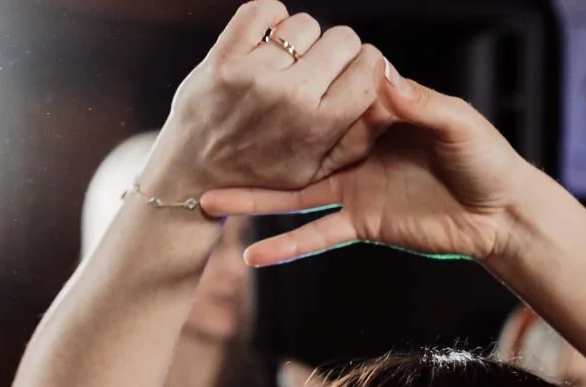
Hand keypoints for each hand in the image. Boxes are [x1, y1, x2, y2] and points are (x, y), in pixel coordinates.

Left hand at [141, 3, 394, 205]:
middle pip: (342, 39)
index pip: (369, 67)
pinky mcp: (225, 56)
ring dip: (304, 38)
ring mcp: (255, 74)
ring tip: (292, 61)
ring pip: (305, 24)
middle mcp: (291, 97)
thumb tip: (388, 93)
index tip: (356, 73)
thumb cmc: (266, 172)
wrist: (197, 172)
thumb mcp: (320, 170)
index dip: (368, 65)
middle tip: (323, 68)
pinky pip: (262, 10)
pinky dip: (272, 16)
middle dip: (340, 50)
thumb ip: (359, 134)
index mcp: (321, 125)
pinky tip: (271, 38)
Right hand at [200, 62, 533, 266]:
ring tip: (206, 200)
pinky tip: (254, 258)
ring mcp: (353, 185)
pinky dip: (287, 247)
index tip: (250, 82)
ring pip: (293, 191)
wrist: (502, 215)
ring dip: (252, 199)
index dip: (291, 90)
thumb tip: (384, 78)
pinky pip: (317, 234)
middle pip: (294, 142)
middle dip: (253, 141)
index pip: (324, 95)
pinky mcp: (361, 221)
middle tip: (206, 138)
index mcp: (374, 112)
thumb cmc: (488, 160)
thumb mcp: (457, 124)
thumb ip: (421, 103)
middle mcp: (355, 146)